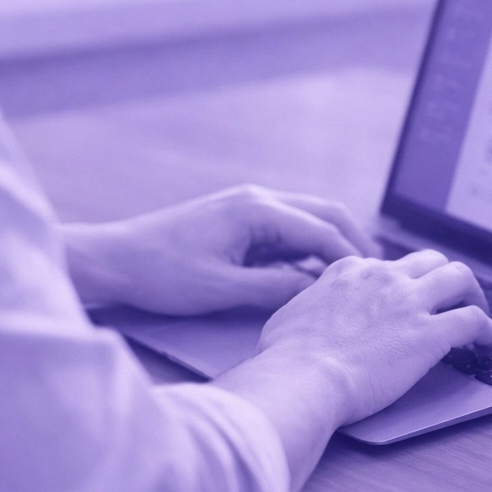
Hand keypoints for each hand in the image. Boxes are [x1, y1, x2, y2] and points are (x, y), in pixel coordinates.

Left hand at [62, 185, 379, 315]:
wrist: (112, 260)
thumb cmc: (160, 274)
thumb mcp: (222, 289)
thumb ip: (276, 288)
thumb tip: (319, 291)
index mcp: (257, 210)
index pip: (323, 231)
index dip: (352, 258)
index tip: (377, 283)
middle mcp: (258, 199)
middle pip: (326, 213)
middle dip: (355, 241)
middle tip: (379, 273)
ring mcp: (249, 206)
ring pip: (309, 219)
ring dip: (333, 244)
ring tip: (354, 277)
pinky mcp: (239, 219)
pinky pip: (288, 230)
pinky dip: (308, 248)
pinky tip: (314, 275)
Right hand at [254, 249, 491, 424]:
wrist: (303, 378)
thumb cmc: (287, 358)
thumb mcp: (290, 315)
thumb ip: (310, 305)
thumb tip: (311, 313)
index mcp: (351, 271)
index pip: (389, 264)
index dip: (404, 280)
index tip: (408, 296)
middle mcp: (384, 277)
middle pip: (431, 261)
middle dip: (445, 277)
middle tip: (453, 298)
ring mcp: (410, 302)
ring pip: (460, 277)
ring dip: (474, 294)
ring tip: (480, 312)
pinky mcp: (431, 332)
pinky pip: (474, 319)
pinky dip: (489, 329)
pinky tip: (490, 343)